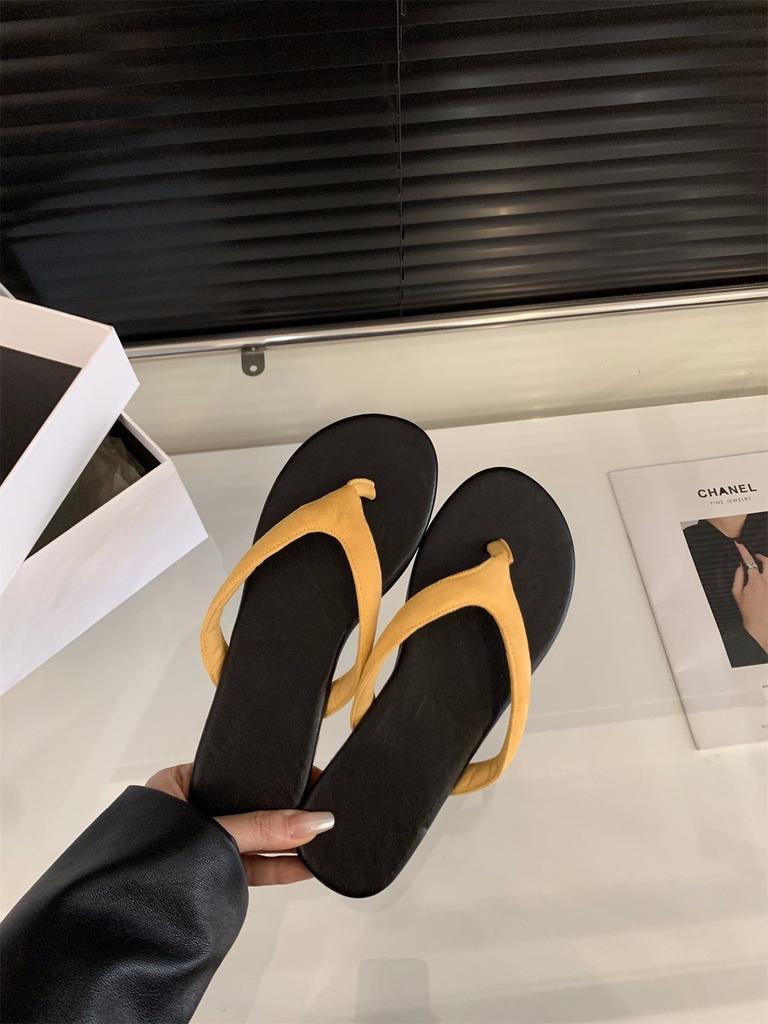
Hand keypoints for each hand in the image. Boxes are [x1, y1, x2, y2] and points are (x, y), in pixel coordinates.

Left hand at [146, 763, 332, 886]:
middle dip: (282, 811)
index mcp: (175, 785)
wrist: (113, 933)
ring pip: (251, 837)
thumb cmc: (142, 868)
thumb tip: (312, 820)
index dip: (272, 775)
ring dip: (284, 842)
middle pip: (247, 805)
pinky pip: (249, 865)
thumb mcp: (212, 836)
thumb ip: (263, 829)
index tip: (309, 777)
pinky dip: (276, 866)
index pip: (235, 772)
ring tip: (320, 838)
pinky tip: (304, 865)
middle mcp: (188, 813)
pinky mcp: (210, 875)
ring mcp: (200, 846)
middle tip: (321, 808)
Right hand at [732, 547, 767, 653]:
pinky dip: (767, 577)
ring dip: (766, 566)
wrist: (760, 624)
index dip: (743, 550)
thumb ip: (738, 577)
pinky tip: (764, 580)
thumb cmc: (748, 611)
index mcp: (755, 580)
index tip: (739, 545)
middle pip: (767, 561)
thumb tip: (740, 567)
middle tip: (756, 556)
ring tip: (762, 567)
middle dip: (761, 556)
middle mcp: (766, 581)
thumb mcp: (737, 594)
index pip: (749, 560)